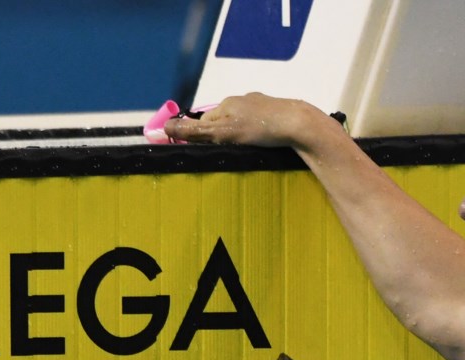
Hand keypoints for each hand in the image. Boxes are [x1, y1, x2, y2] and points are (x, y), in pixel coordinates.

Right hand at [164, 93, 316, 146]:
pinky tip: (265, 144)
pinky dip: (259, 134)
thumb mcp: (224, 133)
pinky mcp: (278, 114)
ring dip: (241, 136)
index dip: (201, 137)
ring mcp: (262, 105)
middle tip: (228, 152)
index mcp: (228, 103)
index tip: (204, 151)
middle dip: (222, 136)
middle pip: (224, 121)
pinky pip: (261, 125)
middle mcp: (243, 101)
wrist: (300, 125)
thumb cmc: (261, 128)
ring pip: (243, 122)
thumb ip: (195, 132)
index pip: (205, 122)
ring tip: (247, 150)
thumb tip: (164, 128)